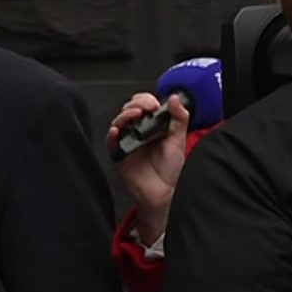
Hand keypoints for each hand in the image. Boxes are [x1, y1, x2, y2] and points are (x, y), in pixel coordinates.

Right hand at [108, 92, 189, 241]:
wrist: (163, 192)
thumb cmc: (169, 170)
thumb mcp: (179, 140)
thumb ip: (180, 118)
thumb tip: (175, 98)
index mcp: (152, 126)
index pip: (144, 104)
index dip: (147, 100)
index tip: (154, 104)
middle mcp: (138, 131)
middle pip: (129, 109)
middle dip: (137, 104)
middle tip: (146, 108)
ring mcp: (128, 141)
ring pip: (119, 121)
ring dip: (125, 114)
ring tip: (135, 115)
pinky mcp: (119, 154)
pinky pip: (111, 141)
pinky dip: (112, 134)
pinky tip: (117, 131)